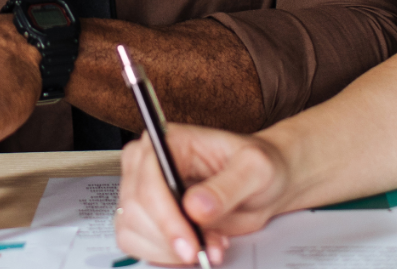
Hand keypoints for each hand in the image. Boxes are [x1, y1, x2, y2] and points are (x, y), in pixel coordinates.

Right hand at [115, 126, 289, 266]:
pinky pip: (138, 244)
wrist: (264, 186)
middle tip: (206, 248)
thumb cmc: (258, 167)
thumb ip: (227, 186)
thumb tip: (197, 206)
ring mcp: (144, 191)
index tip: (189, 242)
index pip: (149, 180)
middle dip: (171, 238)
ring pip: (132, 230)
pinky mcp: (147, 217)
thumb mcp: (255, 169)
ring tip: (208, 244)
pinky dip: (166, 256)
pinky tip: (195, 246)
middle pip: (135, 209)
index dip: (165, 216)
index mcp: (169, 141)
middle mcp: (149, 164)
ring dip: (169, 250)